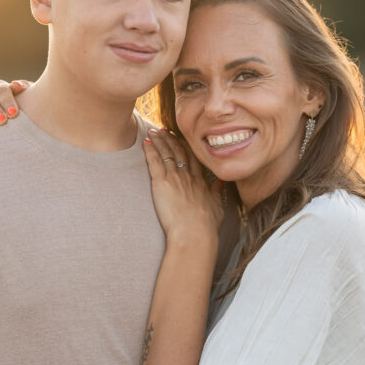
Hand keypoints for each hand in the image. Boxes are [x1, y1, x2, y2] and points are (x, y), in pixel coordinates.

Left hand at [143, 129, 222, 243]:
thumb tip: (219, 184)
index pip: (193, 158)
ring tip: (153, 131)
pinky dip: (150, 150)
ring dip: (159, 140)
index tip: (182, 139)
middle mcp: (188, 176)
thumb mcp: (217, 208)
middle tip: (165, 130)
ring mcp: (175, 178)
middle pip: (179, 151)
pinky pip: (154, 161)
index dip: (186, 147)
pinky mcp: (162, 183)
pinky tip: (145, 142)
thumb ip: (216, 194)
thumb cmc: (205, 227)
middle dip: (171, 139)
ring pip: (166, 153)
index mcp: (201, 182)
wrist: (194, 234)